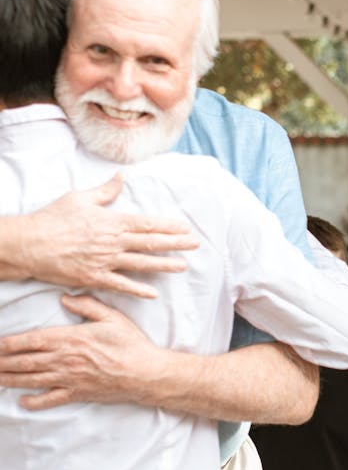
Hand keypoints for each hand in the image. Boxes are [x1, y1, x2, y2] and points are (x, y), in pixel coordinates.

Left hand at [0, 294, 163, 409]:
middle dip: (2, 362)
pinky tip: (23, 401)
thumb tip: (65, 297)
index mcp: (71, 338)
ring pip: (31, 380)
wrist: (146, 373)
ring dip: (10, 379)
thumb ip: (87, 305)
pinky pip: (50, 399)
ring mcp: (69, 379)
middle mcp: (65, 360)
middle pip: (25, 361)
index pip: (32, 340)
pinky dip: (34, 402)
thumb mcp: (112, 318)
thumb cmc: (131, 344)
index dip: (9, 343)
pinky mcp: (77, 393)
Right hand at [21, 173, 199, 297]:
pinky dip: (138, 289)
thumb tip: (121, 176)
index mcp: (112, 222)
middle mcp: (113, 242)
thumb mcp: (80, 198)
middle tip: (195, 245)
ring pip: (141, 264)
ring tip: (183, 266)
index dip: (169, 227)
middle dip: (176, 244)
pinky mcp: (94, 277)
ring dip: (164, 265)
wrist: (29, 244)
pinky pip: (121, 285)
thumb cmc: (53, 219)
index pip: (147, 224)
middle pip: (150, 243)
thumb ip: (105, 191)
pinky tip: (153, 293)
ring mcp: (105, 261)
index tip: (185, 228)